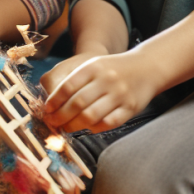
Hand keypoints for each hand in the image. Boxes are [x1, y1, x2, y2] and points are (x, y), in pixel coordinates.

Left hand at [43, 48, 158, 132]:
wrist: (147, 67)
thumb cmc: (113, 69)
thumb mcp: (94, 65)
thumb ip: (75, 80)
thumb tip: (52, 103)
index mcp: (93, 67)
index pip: (68, 86)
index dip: (54, 101)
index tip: (47, 111)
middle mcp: (106, 80)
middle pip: (77, 103)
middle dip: (61, 117)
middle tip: (53, 123)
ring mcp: (119, 94)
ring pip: (91, 116)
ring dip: (74, 125)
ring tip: (66, 128)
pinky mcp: (130, 107)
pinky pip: (108, 123)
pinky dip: (95, 128)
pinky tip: (88, 128)